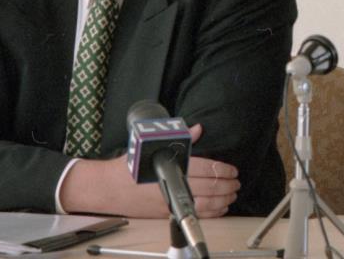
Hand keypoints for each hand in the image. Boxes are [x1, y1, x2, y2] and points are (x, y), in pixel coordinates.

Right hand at [58, 123, 239, 216]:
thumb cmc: (128, 166)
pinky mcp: (166, 213)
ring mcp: (169, 202)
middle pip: (209, 187)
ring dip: (223, 199)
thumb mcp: (152, 146)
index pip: (204, 168)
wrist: (107, 188)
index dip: (222, 169)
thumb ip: (179, 139)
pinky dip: (211, 212)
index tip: (232, 170)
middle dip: (227, 185)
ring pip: (205, 204)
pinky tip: (220, 207)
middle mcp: (171, 186)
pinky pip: (194, 214)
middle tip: (236, 181)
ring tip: (232, 194)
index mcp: (170, 167)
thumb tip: (198, 128)